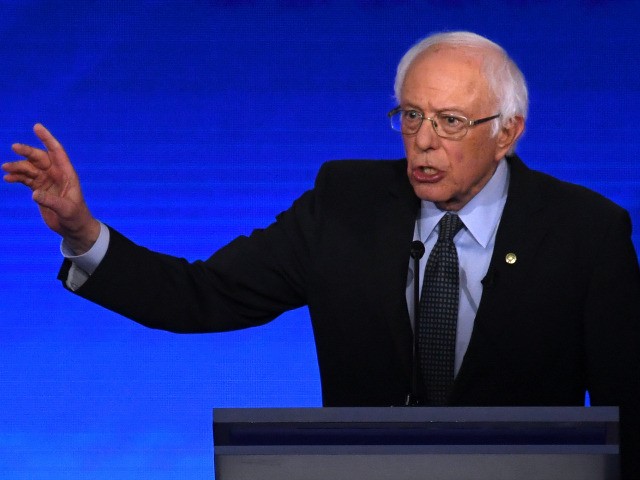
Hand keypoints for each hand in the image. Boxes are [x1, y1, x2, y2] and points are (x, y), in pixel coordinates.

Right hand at [3, 123, 99, 253]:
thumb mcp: (66, 210)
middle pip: (40, 158)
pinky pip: (26, 179)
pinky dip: (17, 177)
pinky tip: (8, 179)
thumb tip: (34, 194)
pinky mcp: (40, 190)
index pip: (57, 152)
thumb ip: (52, 202)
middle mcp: (57, 175)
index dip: (47, 139)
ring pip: (30, 168)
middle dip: (28, 152)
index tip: (37, 127)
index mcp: (68, 174)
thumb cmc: (76, 218)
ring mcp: (47, 181)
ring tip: (5, 169)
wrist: (73, 229)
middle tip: (15, 147)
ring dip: (18, 167)